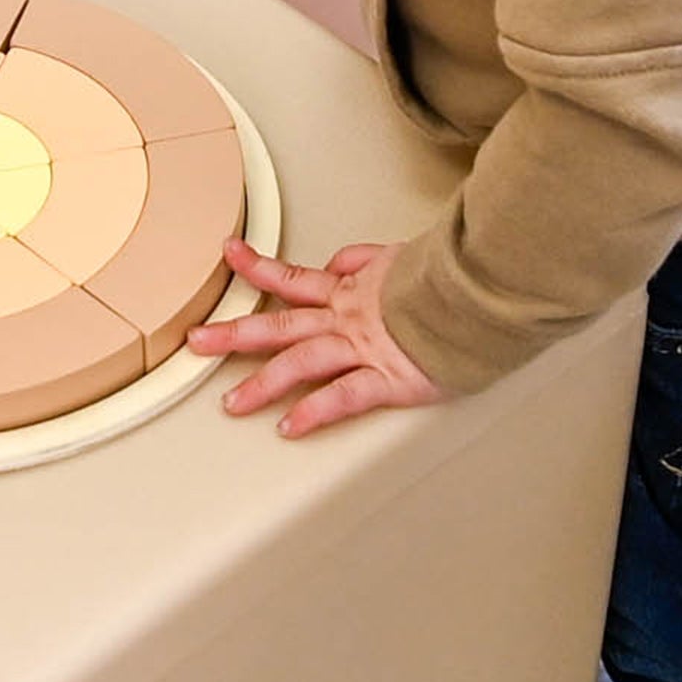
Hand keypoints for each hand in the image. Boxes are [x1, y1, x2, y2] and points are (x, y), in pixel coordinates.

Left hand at [188, 238, 445, 436]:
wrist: (486, 292)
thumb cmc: (450, 281)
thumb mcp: (399, 259)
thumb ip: (363, 262)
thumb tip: (337, 262)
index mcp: (351, 293)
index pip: (293, 278)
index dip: (258, 267)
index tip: (229, 254)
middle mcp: (349, 320)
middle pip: (280, 324)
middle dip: (233, 333)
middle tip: (195, 341)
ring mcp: (366, 349)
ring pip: (303, 363)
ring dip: (263, 383)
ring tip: (231, 404)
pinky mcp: (390, 378)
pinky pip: (344, 396)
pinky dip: (315, 412)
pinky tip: (289, 427)